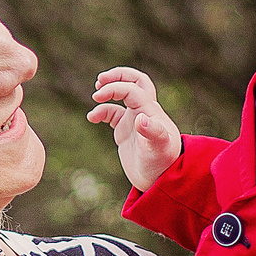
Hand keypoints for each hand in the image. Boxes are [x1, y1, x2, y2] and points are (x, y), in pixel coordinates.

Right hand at [88, 66, 183, 189]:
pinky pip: (113, 113)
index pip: (133, 89)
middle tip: (101, 80)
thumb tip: (140, 119)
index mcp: (150, 110)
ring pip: (124, 95)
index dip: (115, 87)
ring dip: (110, 90)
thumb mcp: (158, 149)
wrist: (161, 180)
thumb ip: (152, 132)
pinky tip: (92, 118)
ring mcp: (135, 120)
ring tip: (96, 97)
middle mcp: (144, 111)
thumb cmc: (163, 164)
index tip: (98, 96)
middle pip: (135, 81)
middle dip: (118, 76)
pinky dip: (101, 112)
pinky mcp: (126, 131)